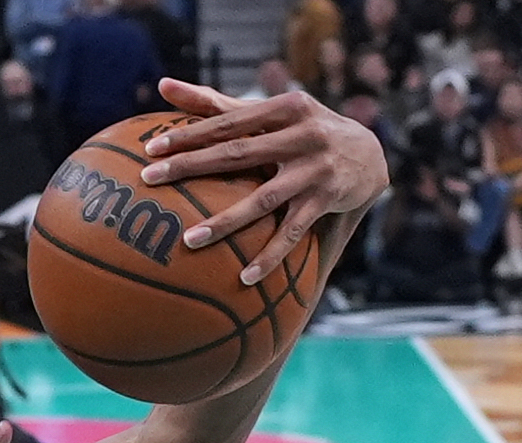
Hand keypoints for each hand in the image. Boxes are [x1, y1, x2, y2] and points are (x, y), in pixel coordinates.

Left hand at [138, 78, 388, 284]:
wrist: (370, 156)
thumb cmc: (303, 131)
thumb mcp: (271, 113)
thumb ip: (218, 104)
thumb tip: (162, 85)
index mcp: (285, 108)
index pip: (228, 122)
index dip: (190, 134)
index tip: (151, 149)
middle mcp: (302, 135)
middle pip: (237, 153)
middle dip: (191, 166)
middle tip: (151, 180)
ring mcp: (315, 169)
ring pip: (262, 200)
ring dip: (225, 222)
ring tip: (189, 241)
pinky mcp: (327, 201)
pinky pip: (292, 234)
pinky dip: (269, 257)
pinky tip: (244, 278)